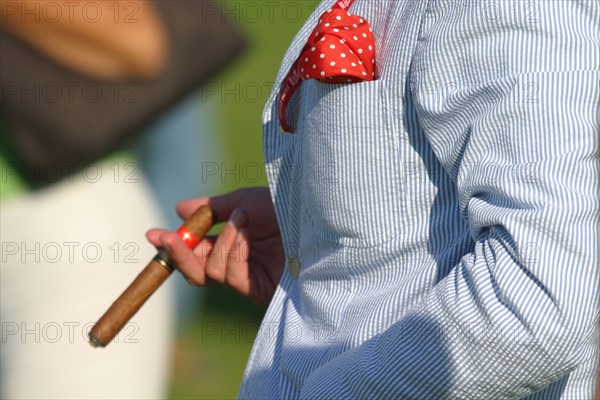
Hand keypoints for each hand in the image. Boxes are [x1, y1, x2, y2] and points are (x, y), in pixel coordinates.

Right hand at [146, 187, 283, 305]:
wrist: (315, 221)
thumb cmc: (287, 208)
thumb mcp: (245, 201)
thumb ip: (212, 208)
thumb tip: (178, 208)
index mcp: (234, 242)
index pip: (198, 250)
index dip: (175, 245)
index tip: (153, 234)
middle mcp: (238, 262)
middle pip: (196, 270)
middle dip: (180, 254)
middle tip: (166, 238)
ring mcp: (248, 277)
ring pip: (210, 272)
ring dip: (220, 243)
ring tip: (241, 221)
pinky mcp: (258, 289)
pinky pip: (229, 275)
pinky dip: (234, 251)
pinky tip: (248, 235)